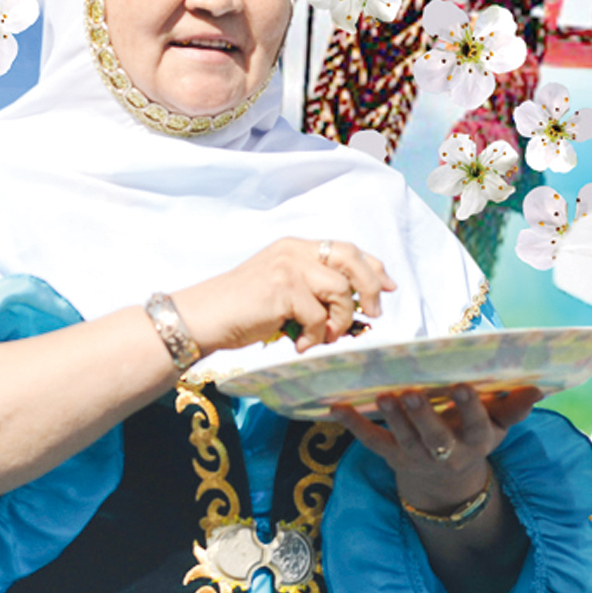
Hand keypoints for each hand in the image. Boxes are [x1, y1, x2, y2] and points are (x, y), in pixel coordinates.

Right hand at [174, 238, 395, 353]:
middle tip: (373, 313)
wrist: (202, 318)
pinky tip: (299, 344)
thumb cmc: (240, 311)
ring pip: (341, 291)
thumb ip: (313, 288)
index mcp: (294, 247)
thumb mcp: (282, 290)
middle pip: (351, 260)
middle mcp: (293, 251)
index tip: (389, 286)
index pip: (345, 249)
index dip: (372, 266)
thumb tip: (357, 304)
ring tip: (321, 337)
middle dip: (371, 287)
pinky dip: (315, 336)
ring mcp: (288, 267)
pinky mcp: (283, 288)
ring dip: (338, 321)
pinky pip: (319, 316)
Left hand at [332, 384, 543, 512]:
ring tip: (383, 396)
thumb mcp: (499, 428)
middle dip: (423, 417)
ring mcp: (416, 456)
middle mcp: (446, 452)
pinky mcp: (392, 457)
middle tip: (412, 393)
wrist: (447, 484)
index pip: (474, 425)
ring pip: (403, 439)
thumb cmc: (474, 439)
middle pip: (434, 437)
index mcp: (476, 441)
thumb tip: (539, 386)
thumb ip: (514, 408)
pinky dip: (353, 425)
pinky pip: (371, 442)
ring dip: (392, 419)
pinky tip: (337, 407)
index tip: (462, 385)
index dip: (469, 408)